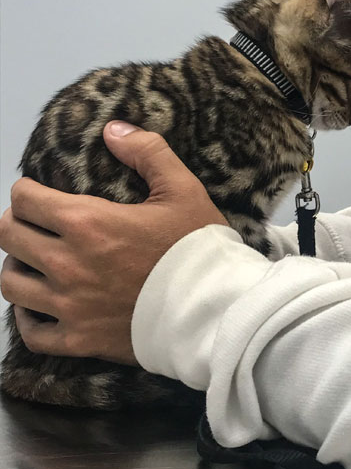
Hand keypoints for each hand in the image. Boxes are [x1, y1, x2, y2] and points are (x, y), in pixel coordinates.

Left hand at [0, 122, 227, 364]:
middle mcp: (67, 263)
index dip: (27, 191)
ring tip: (34, 262)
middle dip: (17, 223)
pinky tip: (39, 306)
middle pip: (9, 237)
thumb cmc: (198, 248)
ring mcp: (69, 306)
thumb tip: (113, 128)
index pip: (25, 199)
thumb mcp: (182, 188)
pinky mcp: (78, 340)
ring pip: (10, 283)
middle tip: (35, 223)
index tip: (38, 192)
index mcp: (87, 223)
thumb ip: (147, 151)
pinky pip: (31, 332)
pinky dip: (27, 318)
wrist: (213, 311)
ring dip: (17, 267)